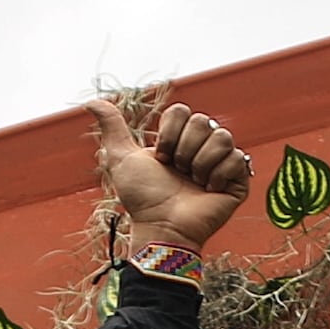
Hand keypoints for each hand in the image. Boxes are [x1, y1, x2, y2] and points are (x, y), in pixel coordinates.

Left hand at [95, 97, 252, 259]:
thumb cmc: (142, 198)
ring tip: (193, 183)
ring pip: (222, 137)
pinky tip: (209, 190)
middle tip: (178, 173)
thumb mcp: (121, 158)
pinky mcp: (238, 180)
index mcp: (179, 138)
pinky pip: (238, 158)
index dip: (169, 134)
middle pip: (203, 121)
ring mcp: (221, 163)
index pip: (182, 111)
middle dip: (184, 150)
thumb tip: (91, 102)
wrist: (163, 226)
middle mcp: (202, 147)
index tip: (161, 159)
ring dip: (200, 163)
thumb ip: (111, 126)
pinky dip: (218, 175)